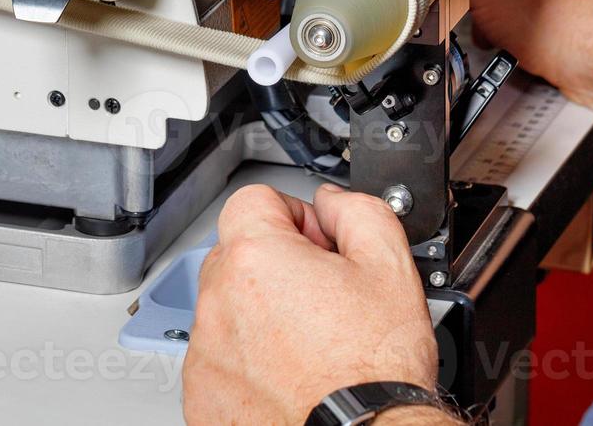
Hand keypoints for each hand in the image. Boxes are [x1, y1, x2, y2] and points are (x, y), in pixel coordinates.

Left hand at [183, 184, 439, 425]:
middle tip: (322, 295)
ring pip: (228, 307)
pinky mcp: (203, 394)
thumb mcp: (389, 267)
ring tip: (311, 342)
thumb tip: (333, 202)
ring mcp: (206, 351)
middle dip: (276, 264)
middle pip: (237, 253)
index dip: (295, 216)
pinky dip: (248, 360)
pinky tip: (291, 373)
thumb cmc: (373, 371)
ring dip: (260, 313)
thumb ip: (358, 211)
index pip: (254, 200)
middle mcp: (218, 301)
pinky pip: (220, 357)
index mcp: (256, 258)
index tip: (317, 243)